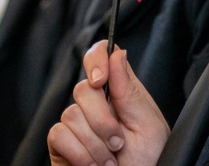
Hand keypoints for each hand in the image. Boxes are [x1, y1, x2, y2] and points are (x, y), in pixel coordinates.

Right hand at [48, 40, 169, 165]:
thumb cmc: (149, 162)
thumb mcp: (149, 125)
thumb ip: (130, 89)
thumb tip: (117, 53)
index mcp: (120, 92)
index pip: (100, 56)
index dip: (96, 60)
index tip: (102, 81)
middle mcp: (95, 105)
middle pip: (83, 89)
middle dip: (103, 121)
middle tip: (119, 144)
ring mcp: (76, 125)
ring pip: (70, 114)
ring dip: (95, 145)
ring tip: (110, 163)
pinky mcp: (61, 146)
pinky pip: (58, 135)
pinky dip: (79, 154)